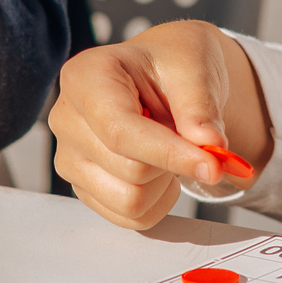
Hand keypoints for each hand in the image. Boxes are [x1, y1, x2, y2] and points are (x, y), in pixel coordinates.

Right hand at [49, 20, 271, 229]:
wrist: (164, 77)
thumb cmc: (173, 64)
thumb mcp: (195, 66)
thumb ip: (200, 107)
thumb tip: (211, 147)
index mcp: (85, 77)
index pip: (121, 132)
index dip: (169, 154)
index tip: (214, 163)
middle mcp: (67, 119)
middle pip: (129, 171)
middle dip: (173, 161)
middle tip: (188, 135)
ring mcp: (70, 158)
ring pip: (129, 201)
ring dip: (165, 182)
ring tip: (169, 146)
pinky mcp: (84, 187)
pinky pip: (131, 218)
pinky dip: (159, 199)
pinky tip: (159, 167)